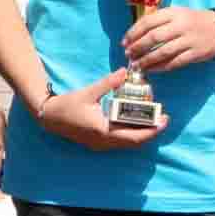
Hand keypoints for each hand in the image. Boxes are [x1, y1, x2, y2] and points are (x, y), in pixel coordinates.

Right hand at [37, 69, 167, 150]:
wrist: (50, 118)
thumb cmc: (68, 105)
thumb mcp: (89, 92)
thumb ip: (108, 83)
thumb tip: (124, 71)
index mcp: (103, 131)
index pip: (134, 136)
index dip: (152, 130)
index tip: (164, 120)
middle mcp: (105, 142)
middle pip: (135, 142)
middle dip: (151, 131)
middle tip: (164, 118)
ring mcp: (102, 144)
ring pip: (129, 142)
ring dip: (142, 132)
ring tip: (154, 118)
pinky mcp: (100, 141)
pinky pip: (121, 140)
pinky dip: (132, 132)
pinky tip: (137, 120)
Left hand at [123, 6, 214, 72]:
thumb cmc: (193, 20)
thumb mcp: (177, 13)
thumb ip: (158, 20)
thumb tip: (135, 34)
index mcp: (173, 13)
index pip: (148, 22)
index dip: (133, 33)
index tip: (124, 42)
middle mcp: (180, 25)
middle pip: (154, 37)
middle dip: (138, 47)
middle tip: (128, 55)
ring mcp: (189, 40)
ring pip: (163, 52)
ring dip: (147, 60)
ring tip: (137, 65)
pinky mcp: (195, 53)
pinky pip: (175, 62)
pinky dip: (161, 67)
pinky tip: (151, 69)